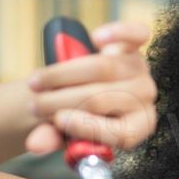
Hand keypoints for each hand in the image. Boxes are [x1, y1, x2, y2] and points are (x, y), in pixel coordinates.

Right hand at [25, 22, 156, 155]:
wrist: (82, 88)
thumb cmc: (77, 114)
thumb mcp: (65, 132)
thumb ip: (53, 139)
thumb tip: (36, 145)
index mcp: (138, 127)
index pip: (121, 133)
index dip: (88, 127)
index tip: (58, 120)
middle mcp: (144, 98)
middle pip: (103, 98)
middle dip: (61, 102)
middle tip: (34, 105)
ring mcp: (140, 69)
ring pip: (102, 68)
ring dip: (62, 74)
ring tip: (37, 82)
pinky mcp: (133, 46)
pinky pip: (135, 35)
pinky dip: (117, 33)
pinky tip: (97, 38)